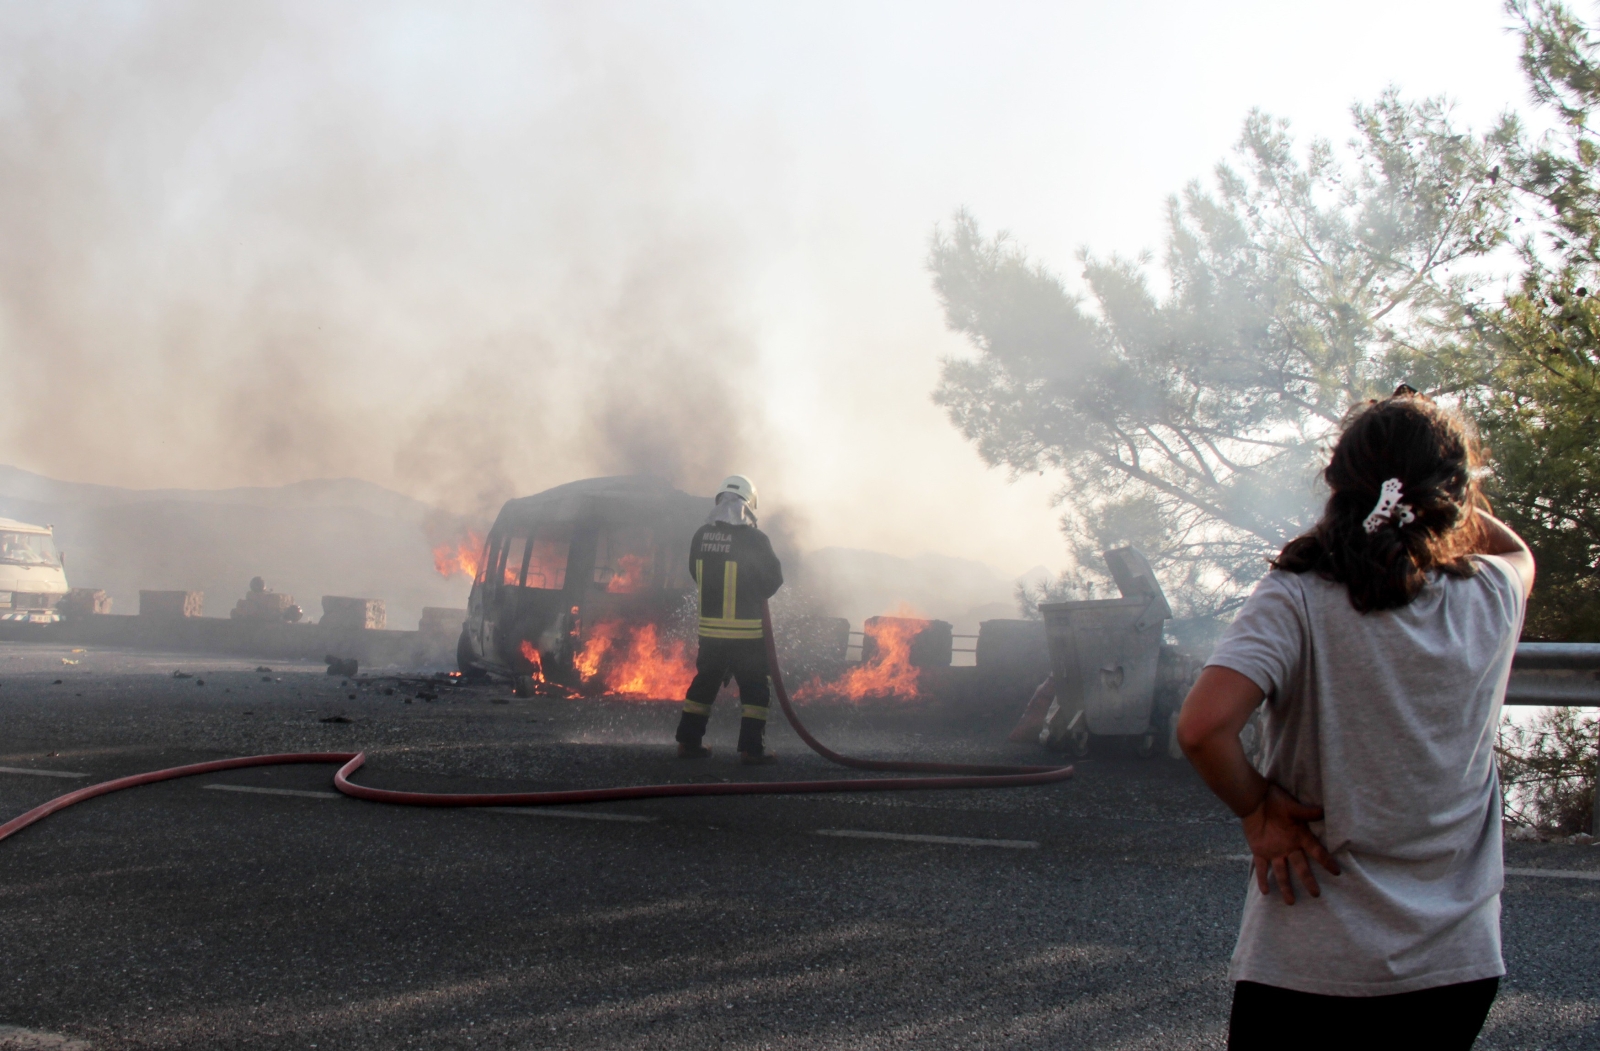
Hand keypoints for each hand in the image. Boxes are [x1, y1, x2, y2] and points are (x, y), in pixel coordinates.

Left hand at [1241, 783, 1340, 904]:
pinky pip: (1261, 868)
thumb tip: (1323, 810)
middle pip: (1301, 867)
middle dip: (1308, 881)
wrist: (1254, 799)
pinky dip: (1262, 879)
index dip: (1326, 861)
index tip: (1337, 872)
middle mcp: (1289, 847)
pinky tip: (1265, 892)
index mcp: (1300, 836)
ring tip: (1290, 903)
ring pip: (1282, 872)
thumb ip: (1306, 812)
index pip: (1316, 852)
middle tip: (1316, 895)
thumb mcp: (1292, 806)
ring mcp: (1275, 851)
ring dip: (1286, 887)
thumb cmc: (1276, 800)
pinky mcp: (1260, 851)